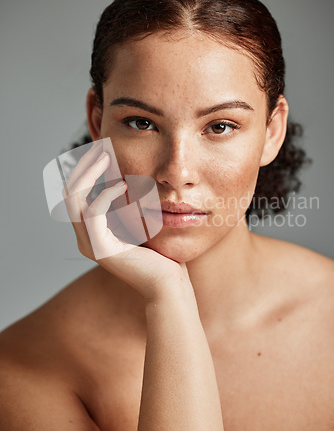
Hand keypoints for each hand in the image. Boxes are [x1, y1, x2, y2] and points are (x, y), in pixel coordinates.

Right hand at [62, 141, 194, 303]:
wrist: (166, 283)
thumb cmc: (158, 254)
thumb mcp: (138, 222)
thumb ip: (126, 206)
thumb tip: (124, 180)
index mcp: (91, 231)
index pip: (75, 194)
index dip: (83, 169)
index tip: (98, 149)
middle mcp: (85, 237)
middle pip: (69, 192)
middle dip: (82, 166)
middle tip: (98, 146)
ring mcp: (90, 244)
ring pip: (74, 198)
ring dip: (89, 173)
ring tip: (105, 156)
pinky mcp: (101, 248)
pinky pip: (94, 212)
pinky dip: (105, 194)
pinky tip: (122, 185)